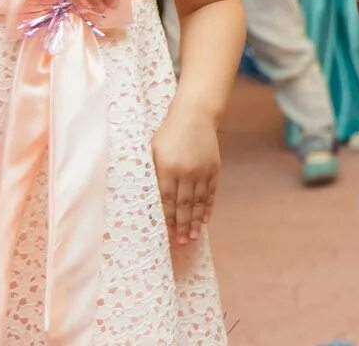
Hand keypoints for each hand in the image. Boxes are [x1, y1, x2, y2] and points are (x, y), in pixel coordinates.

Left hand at [151, 106, 220, 246]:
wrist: (194, 115)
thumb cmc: (169, 133)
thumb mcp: (153, 149)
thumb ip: (152, 171)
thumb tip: (144, 195)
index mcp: (167, 168)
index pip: (166, 199)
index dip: (167, 218)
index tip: (167, 234)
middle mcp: (185, 172)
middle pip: (184, 204)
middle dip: (182, 225)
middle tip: (181, 242)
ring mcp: (201, 170)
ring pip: (198, 201)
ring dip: (196, 220)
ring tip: (194, 237)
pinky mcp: (213, 168)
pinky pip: (210, 192)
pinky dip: (208, 207)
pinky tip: (206, 219)